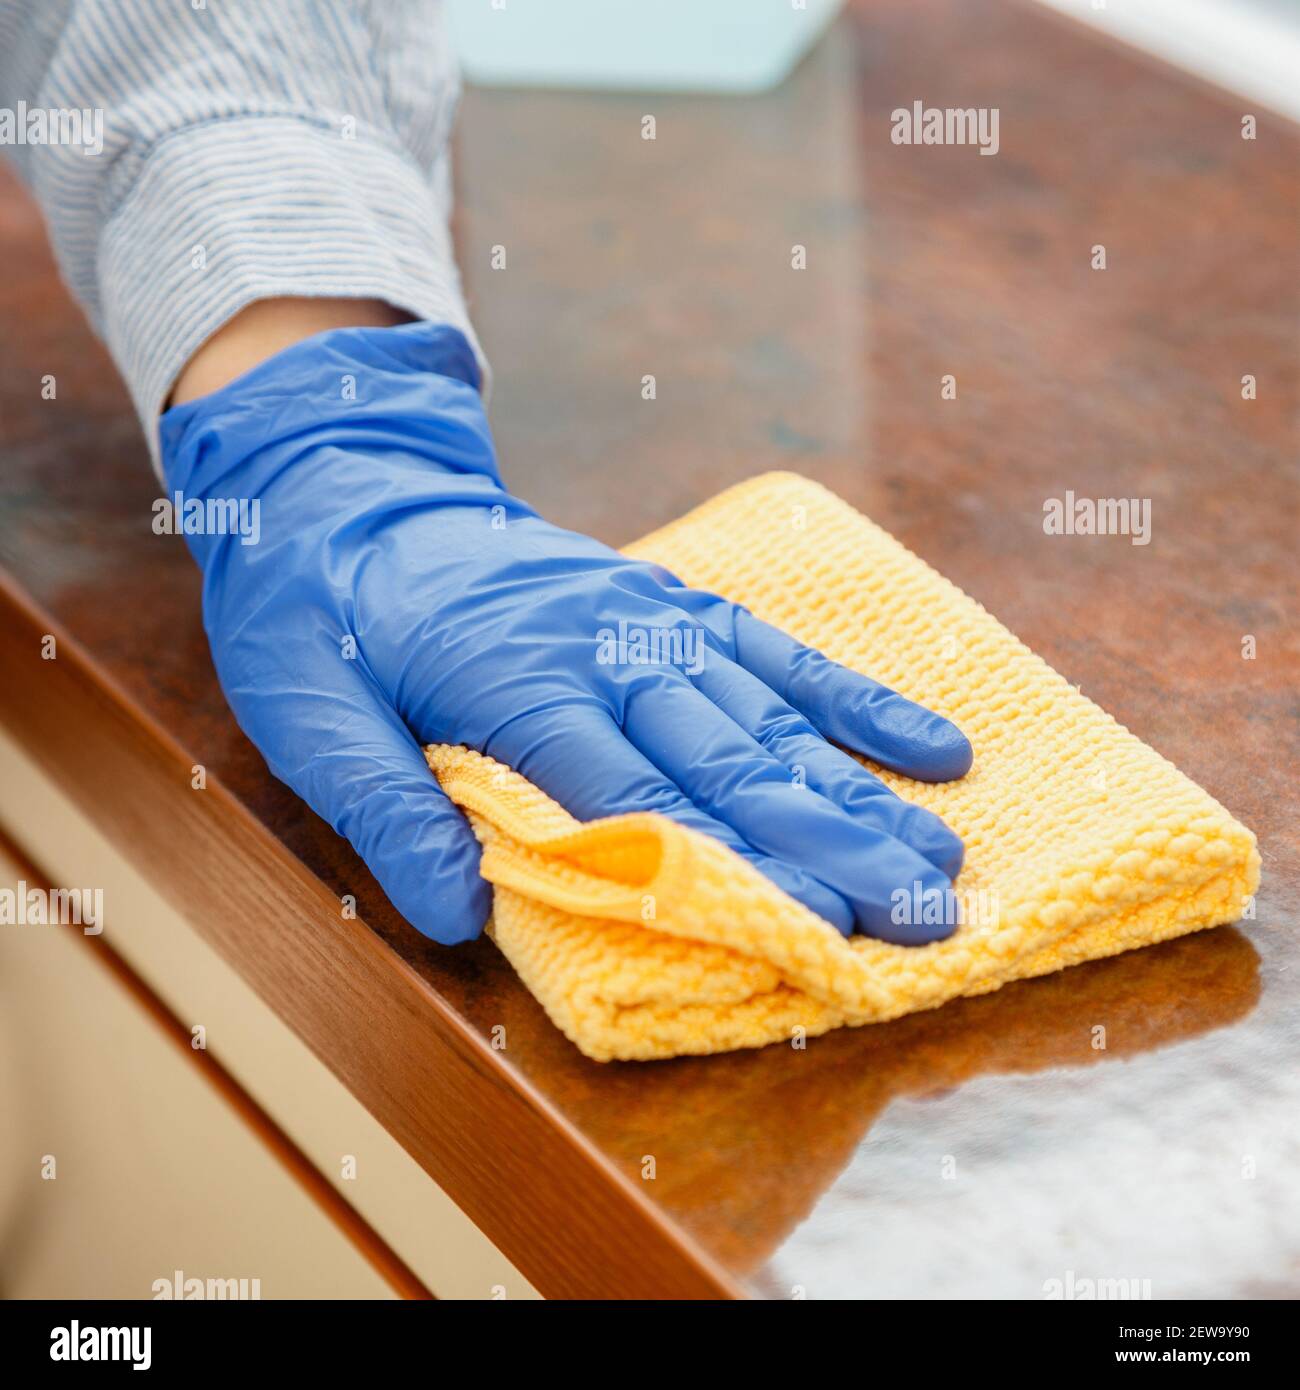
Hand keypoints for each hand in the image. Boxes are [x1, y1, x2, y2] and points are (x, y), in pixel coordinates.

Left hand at [161, 321, 971, 944]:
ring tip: (943, 860)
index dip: (730, 867)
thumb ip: (383, 804)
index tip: (818, 927)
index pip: (639, 798)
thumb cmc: (324, 612)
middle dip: (831, 845)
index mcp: (518, 684)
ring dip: (859, 793)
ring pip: (771, 717)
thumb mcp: (305, 709)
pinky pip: (776, 651)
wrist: (352, 487)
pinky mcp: (674, 604)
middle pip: (732, 763)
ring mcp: (652, 621)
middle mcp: (609, 651)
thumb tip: (456, 911)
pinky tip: (933, 744)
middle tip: (923, 917)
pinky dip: (855, 699)